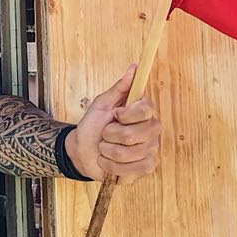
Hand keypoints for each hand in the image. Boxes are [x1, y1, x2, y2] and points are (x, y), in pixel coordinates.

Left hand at [65, 64, 160, 179]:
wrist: (83, 150)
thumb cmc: (94, 125)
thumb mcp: (102, 103)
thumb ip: (119, 87)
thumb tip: (134, 67)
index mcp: (144, 112)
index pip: (146, 109)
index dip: (126, 114)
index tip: (115, 115)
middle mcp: (152, 130)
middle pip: (133, 134)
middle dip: (110, 135)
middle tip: (105, 134)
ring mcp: (151, 150)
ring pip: (127, 153)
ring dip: (107, 151)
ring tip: (105, 149)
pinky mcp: (146, 168)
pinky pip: (130, 169)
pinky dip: (111, 166)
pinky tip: (108, 162)